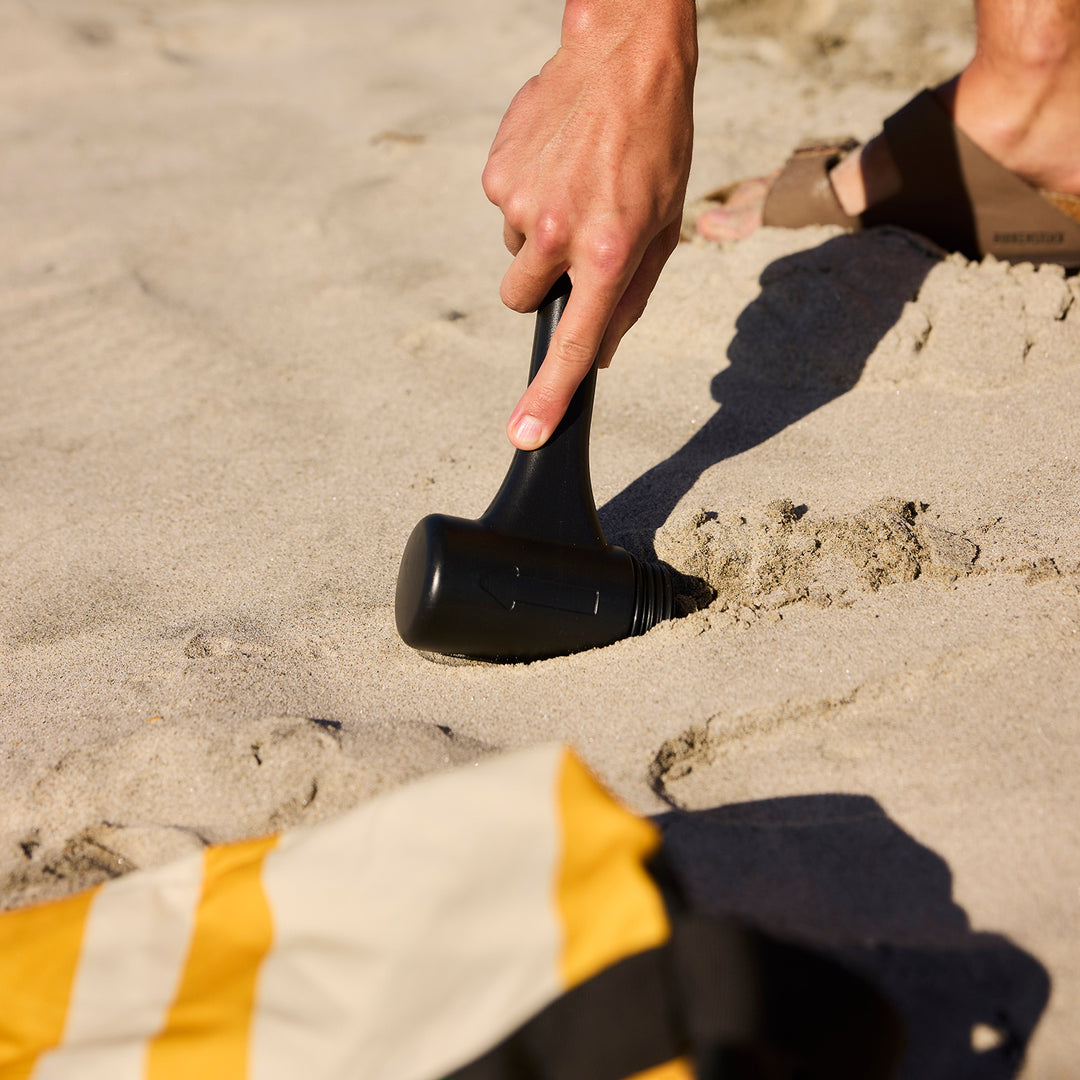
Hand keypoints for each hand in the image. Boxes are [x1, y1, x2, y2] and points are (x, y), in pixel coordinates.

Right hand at [482, 0, 696, 448]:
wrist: (624, 56)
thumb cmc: (657, 143)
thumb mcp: (666, 225)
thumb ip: (632, 296)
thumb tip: (599, 353)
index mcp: (610, 251)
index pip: (572, 343)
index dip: (549, 396)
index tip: (525, 435)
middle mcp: (558, 232)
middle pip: (523, 300)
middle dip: (545, 283)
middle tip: (577, 237)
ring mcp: (520, 202)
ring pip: (515, 254)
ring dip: (539, 235)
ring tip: (575, 183)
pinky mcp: (496, 174)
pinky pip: (504, 212)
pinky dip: (526, 198)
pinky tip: (556, 161)